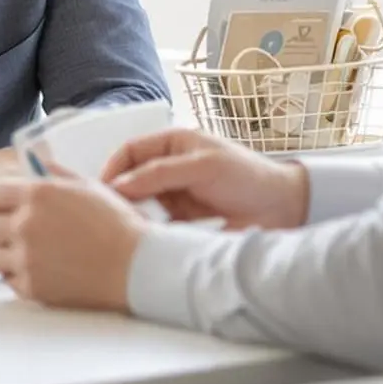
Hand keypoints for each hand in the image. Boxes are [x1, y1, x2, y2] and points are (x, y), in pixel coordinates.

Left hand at [0, 173, 143, 310]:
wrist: (137, 266)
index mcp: (37, 195)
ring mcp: (27, 258)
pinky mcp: (32, 287)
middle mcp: (25, 225)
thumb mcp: (88, 187)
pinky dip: (19, 275)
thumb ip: (55, 174)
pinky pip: (10, 279)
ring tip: (30, 251)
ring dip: (7, 252)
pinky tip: (39, 268)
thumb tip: (35, 164)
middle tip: (12, 229)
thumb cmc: (118, 225)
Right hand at [102, 128, 309, 230]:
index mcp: (173, 144)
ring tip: (129, 228)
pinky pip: (155, 225)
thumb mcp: (204, 167)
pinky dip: (149, 231)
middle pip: (130, 179)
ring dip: (133, 215)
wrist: (281, 209)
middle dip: (118, 195)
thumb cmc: (249, 177)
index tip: (101, 191)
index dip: (112, 169)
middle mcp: (169, 168)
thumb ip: (162, 173)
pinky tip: (147, 239)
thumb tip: (121, 185)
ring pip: (140, 204)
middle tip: (109, 214)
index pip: (130, 151)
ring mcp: (174, 195)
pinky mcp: (181, 221)